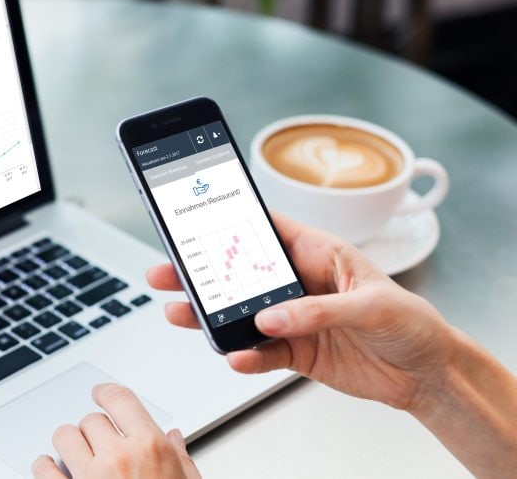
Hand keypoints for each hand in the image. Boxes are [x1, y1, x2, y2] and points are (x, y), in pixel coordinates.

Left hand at [32, 383, 200, 478]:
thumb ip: (179, 459)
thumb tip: (173, 437)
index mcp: (150, 448)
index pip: (119, 399)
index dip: (106, 393)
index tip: (100, 394)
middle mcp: (117, 458)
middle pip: (91, 420)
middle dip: (95, 430)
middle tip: (101, 443)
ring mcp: (89, 478)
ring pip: (64, 437)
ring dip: (69, 444)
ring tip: (77, 455)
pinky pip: (42, 469)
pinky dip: (44, 467)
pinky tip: (51, 470)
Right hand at [148, 213, 455, 411]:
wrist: (427, 374)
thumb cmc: (411, 322)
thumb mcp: (372, 305)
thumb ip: (318, 310)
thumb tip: (271, 317)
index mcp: (316, 253)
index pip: (265, 229)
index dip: (229, 221)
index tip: (193, 220)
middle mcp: (298, 283)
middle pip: (239, 273)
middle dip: (201, 273)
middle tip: (167, 273)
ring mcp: (292, 319)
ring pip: (239, 313)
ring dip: (209, 316)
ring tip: (181, 314)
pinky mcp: (295, 352)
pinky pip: (260, 352)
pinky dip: (244, 356)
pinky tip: (234, 355)